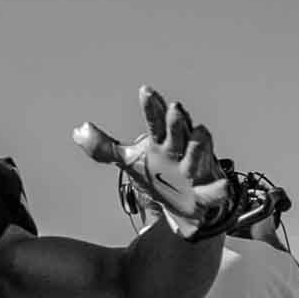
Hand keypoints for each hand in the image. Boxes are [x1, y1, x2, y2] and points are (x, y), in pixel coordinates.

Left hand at [73, 87, 237, 239]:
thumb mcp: (130, 161)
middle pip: (180, 132)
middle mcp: (183, 150)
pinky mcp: (208, 191)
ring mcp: (198, 169)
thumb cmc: (159, 174)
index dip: (152, 107)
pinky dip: (218, 189)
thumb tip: (78, 130)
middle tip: (174, 107)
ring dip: (198, 147)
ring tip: (197, 133)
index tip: (145, 90)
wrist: (182, 207)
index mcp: (163, 141)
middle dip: (177, 121)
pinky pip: (215, 191)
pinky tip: (220, 186)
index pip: (155, 121)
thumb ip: (104, 147)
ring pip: (199, 156)